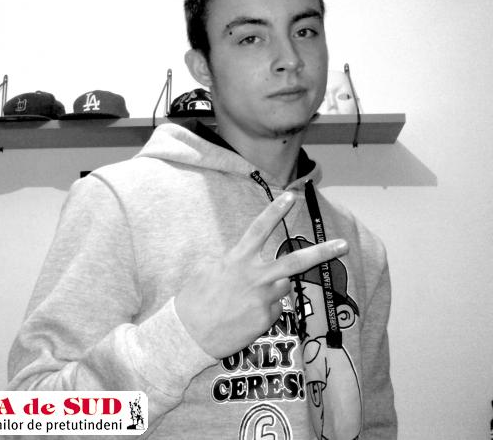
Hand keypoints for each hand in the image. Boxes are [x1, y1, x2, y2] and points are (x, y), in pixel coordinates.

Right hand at [174, 191, 347, 358]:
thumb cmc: (194, 300)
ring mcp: (262, 298)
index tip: (291, 197)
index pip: (259, 229)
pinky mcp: (265, 319)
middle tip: (344, 245)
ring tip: (248, 299)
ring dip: (275, 289)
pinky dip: (265, 310)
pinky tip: (245, 316)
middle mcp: (254, 276)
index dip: (275, 211)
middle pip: (295, 262)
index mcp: (237, 259)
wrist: (188, 334)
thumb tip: (244, 260)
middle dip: (322, 252)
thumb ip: (232, 262)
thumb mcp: (208, 271)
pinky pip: (275, 309)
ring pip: (284, 287)